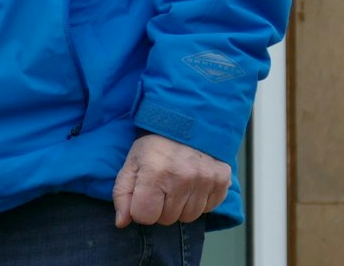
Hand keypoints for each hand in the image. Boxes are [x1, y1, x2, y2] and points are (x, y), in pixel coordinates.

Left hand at [111, 133, 230, 227]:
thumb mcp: (132, 163)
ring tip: (178, 184)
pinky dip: (199, 201)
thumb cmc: (156, 145)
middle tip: (162, 186)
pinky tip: (193, 184)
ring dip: (181, 206)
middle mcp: (183, 179)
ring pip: (188, 217)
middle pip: (167, 219)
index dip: (141, 208)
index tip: (144, 194)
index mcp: (155, 173)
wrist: (188, 121)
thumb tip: (121, 223)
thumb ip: (122, 194)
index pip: (145, 217)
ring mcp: (205, 180)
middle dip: (161, 207)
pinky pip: (208, 209)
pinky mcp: (222, 181)